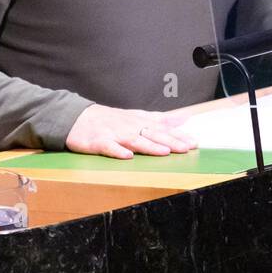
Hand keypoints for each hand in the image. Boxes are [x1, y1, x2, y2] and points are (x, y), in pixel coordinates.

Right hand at [65, 105, 196, 158]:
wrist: (77, 117)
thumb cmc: (110, 119)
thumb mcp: (136, 116)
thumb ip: (160, 118)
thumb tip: (183, 118)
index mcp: (139, 122)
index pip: (162, 128)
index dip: (179, 135)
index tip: (194, 142)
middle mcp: (129, 127)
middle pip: (152, 134)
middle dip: (170, 141)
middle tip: (186, 148)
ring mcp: (114, 134)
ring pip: (134, 140)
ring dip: (149, 146)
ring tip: (164, 151)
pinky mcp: (98, 142)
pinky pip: (108, 147)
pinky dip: (118, 151)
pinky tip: (127, 156)